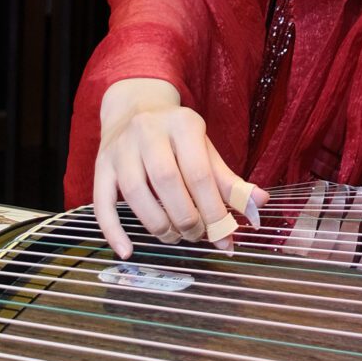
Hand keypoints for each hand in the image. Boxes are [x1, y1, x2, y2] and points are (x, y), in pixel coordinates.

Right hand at [93, 76, 268, 258]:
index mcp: (183, 124)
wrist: (135, 109)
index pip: (200, 173)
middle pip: (167, 182)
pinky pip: (101, 202)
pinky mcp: (101, 166)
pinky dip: (113, 231)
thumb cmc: (176, 138)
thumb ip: (229, 180)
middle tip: (197, 236)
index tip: (226, 237)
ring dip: (158, 225)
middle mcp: (149, 132)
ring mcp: (121, 148)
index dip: (214, 210)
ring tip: (174, 236)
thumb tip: (260, 204)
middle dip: (186, 218)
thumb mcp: (204, 149)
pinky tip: (127, 250)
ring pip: (135, 194)